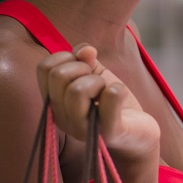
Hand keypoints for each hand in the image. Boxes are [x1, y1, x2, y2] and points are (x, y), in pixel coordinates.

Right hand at [36, 44, 159, 164]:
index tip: (82, 65)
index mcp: (54, 102)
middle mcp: (62, 118)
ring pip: (77, 90)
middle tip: (96, 80)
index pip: (44, 68)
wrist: (138, 132)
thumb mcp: (96, 75)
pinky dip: (118, 89)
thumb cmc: (112, 102)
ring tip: (106, 91)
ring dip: (98, 81)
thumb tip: (85, 50)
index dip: (65, 57)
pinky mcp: (108, 133)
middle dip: (82, 67)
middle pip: (58, 76)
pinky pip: (110, 98)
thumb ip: (85, 59)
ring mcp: (82, 129)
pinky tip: (120, 95)